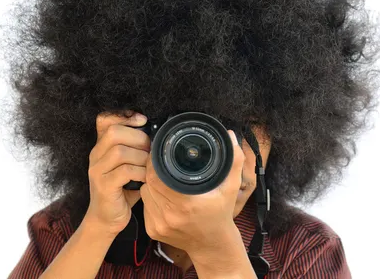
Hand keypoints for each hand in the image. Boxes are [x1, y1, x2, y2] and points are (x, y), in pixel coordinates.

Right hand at [83, 111, 150, 237]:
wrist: (107, 219)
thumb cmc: (123, 189)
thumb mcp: (128, 165)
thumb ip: (135, 148)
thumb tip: (158, 134)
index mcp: (101, 147)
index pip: (104, 120)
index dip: (124, 115)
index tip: (143, 121)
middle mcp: (95, 155)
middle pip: (114, 132)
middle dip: (138, 138)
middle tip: (150, 150)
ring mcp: (97, 170)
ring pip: (120, 151)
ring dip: (141, 157)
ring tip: (149, 166)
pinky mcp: (103, 185)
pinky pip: (124, 171)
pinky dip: (140, 172)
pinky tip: (145, 178)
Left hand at [140, 129, 245, 254]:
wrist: (212, 245)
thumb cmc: (221, 214)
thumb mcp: (231, 187)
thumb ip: (234, 161)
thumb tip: (231, 136)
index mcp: (186, 204)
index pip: (157, 177)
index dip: (155, 163)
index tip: (161, 155)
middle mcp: (170, 216)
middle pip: (149, 183)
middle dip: (152, 170)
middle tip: (160, 163)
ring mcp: (159, 225)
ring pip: (145, 193)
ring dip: (151, 184)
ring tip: (164, 180)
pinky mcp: (153, 231)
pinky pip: (145, 206)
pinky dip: (151, 198)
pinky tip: (163, 196)